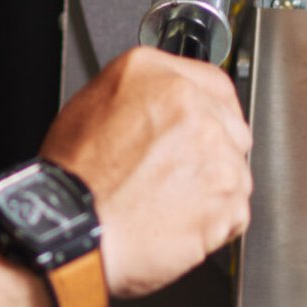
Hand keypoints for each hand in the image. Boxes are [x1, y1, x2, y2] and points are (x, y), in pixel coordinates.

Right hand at [40, 45, 251, 298]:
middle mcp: (193, 109)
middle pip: (232, 128)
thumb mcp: (89, 104)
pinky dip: (214, 223)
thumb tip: (158, 103)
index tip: (206, 128)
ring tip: (168, 202)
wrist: (72, 229)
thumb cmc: (73, 179)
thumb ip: (140, 94)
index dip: (210, 111)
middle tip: (176, 173)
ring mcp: (217, 155)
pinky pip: (234, 212)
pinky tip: (177, 222)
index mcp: (157, 77)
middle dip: (212, 152)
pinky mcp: (228, 200)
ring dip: (212, 188)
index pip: (214, 84)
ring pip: (234, 171)